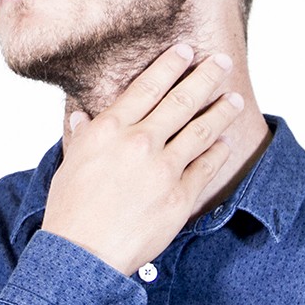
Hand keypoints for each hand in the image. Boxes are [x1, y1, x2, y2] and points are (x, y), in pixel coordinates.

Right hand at [42, 44, 244, 275]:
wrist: (83, 254)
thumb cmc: (71, 210)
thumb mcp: (70, 163)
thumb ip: (83, 136)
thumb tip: (81, 116)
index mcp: (111, 129)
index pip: (148, 86)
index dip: (171, 65)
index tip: (186, 51)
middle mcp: (140, 142)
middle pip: (182, 100)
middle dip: (206, 77)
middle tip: (221, 62)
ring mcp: (164, 170)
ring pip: (201, 130)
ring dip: (221, 112)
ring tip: (234, 99)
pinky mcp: (180, 197)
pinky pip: (205, 167)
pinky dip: (217, 153)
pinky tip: (224, 144)